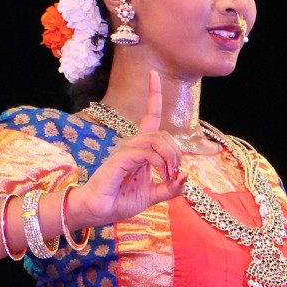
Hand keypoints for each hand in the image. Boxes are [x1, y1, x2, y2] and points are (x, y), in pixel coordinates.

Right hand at [72, 70, 186, 228]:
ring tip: (169, 177)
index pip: (149, 116)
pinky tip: (162, 175)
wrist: (99, 212)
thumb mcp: (153, 195)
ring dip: (170, 159)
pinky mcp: (119, 158)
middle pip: (162, 134)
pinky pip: (146, 153)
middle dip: (176, 152)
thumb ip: (170, 187)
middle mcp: (131, 144)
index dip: (153, 95)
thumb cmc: (121, 201)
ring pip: (156, 141)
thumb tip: (187, 176)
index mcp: (139, 148)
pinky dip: (159, 163)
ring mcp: (124, 149)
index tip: (153, 74)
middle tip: (175, 175)